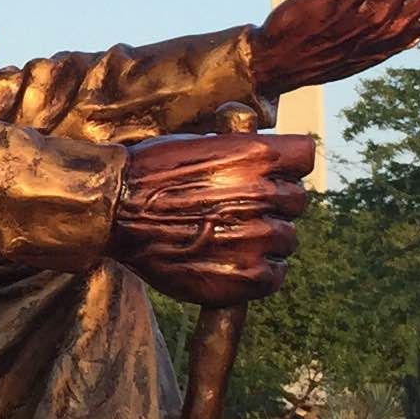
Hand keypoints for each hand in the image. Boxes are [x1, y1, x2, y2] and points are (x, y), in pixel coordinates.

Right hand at [111, 130, 313, 304]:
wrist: (114, 211)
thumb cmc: (149, 172)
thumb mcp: (200, 142)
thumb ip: (241, 153)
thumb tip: (265, 163)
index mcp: (258, 155)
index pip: (305, 157)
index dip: (287, 167)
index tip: (270, 174)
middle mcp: (264, 194)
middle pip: (297, 201)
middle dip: (275, 205)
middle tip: (239, 211)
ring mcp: (258, 237)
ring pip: (288, 239)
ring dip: (267, 240)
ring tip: (229, 239)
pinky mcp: (247, 276)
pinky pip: (276, 275)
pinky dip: (260, 273)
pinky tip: (232, 262)